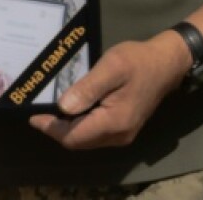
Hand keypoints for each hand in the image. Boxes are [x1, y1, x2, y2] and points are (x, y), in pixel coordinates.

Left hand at [30, 33, 188, 148]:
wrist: (168, 62)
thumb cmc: (139, 61)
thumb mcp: (112, 66)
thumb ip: (87, 88)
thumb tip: (63, 108)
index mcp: (114, 122)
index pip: (73, 136)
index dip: (51, 128)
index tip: (33, 117)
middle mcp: (119, 135)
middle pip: (78, 141)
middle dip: (58, 129)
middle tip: (41, 112)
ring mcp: (124, 134)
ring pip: (87, 140)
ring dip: (69, 128)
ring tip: (54, 111)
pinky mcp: (126, 129)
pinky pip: (96, 134)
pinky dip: (82, 126)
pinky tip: (76, 110)